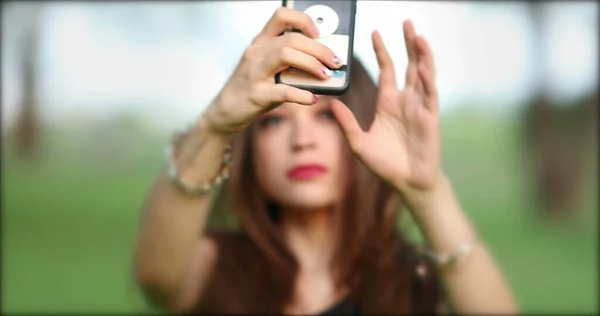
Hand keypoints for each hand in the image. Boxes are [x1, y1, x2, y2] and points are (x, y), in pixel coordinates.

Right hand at [202, 7, 342, 134]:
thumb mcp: (267, 67)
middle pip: (292, 39)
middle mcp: (256, 52)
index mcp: (261, 42)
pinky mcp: (257, 94)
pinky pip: (284, 91)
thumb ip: (289, 60)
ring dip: (312, 64)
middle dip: (319, 49)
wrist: (226, 111)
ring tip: (326, 75)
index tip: (319, 33)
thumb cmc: (252, 87)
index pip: (281, 16)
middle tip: (335, 61)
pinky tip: (312, 98)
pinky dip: (302, 95)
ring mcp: (255, 72)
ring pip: (286, 55)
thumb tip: (323, 62)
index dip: (303, 20)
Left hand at [332, 21, 440, 194]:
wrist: (406, 182)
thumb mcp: (359, 143)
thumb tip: (332, 104)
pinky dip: (425, 81)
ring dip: (422, 56)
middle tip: (407, 22)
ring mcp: (419, 108)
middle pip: (408, 64)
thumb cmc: (385, 164)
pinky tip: (420, 69)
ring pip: (423, 75)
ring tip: (418, 36)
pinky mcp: (430, 118)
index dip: (382, 51)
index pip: (387, 70)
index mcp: (388, 103)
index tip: (375, 31)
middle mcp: (406, 101)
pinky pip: (429, 96)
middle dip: (408, 43)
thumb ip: (347, 123)